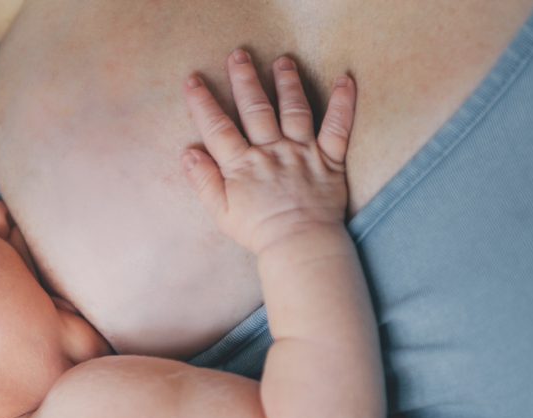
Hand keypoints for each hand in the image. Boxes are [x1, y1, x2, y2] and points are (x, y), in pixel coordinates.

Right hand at [183, 49, 355, 252]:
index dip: (203, 103)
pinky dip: (343, 103)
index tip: (193, 81)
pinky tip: (345, 80)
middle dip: (245, 80)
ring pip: (294, 110)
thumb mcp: (221, 212)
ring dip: (287, 83)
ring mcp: (302, 152)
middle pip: (256, 109)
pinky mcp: (329, 159)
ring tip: (283, 62)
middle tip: (239, 55)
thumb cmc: (258, 233)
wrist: (299, 246)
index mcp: (242, 166)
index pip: (218, 128)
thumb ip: (204, 181)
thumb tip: (187, 153)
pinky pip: (338, 127)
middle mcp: (271, 152)